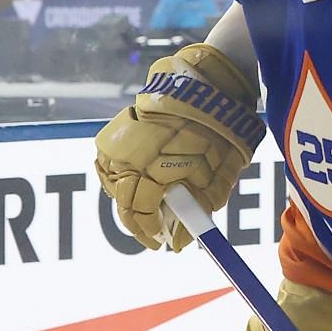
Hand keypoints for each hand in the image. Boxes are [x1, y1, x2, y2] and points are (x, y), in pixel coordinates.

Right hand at [94, 43, 263, 249]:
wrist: (207, 86)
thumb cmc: (218, 131)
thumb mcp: (215, 177)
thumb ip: (195, 210)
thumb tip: (179, 241)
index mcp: (148, 168)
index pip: (140, 212)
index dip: (151, 232)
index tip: (163, 244)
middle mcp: (124, 157)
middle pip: (124, 202)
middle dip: (141, 220)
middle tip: (159, 231)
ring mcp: (116, 143)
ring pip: (116, 185)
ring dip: (132, 200)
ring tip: (154, 206)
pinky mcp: (114, 133)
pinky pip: (112, 166)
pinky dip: (126, 179)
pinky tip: (144, 183)